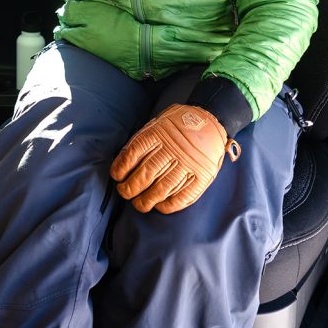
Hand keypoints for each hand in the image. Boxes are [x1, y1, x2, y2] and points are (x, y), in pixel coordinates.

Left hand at [110, 104, 240, 213]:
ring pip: (161, 189)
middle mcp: (172, 150)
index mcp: (158, 133)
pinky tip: (158, 206)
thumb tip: (124, 161)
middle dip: (130, 188)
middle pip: (145, 175)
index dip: (121, 168)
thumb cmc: (178, 123)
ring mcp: (188, 165)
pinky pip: (182, 197)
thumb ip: (143, 139)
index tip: (116, 176)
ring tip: (138, 204)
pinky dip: (168, 205)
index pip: (133, 154)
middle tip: (124, 192)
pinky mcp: (201, 177)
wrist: (211, 120)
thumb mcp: (158, 122)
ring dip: (145, 201)